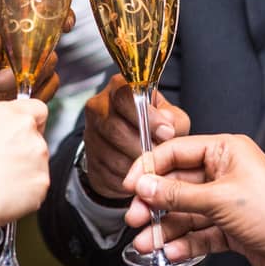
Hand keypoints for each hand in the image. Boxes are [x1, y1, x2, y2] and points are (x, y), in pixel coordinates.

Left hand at [0, 13, 72, 126]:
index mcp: (17, 28)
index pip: (49, 16)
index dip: (64, 17)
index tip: (66, 26)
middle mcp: (35, 46)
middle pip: (45, 55)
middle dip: (10, 74)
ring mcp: (40, 69)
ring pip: (43, 78)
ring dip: (8, 90)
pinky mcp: (40, 91)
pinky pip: (40, 98)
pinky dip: (13, 103)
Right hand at [0, 99, 50, 233]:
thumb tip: (5, 130)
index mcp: (8, 113)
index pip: (38, 109)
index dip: (33, 123)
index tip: (23, 134)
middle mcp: (28, 130)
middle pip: (37, 138)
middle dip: (25, 150)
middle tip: (3, 164)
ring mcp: (39, 156)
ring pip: (38, 162)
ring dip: (26, 170)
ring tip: (0, 180)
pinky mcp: (42, 181)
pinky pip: (37, 184)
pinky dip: (27, 190)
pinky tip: (6, 192)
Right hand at [78, 74, 190, 199]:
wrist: (133, 146)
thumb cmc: (154, 126)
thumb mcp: (170, 117)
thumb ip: (173, 119)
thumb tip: (167, 124)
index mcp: (119, 89)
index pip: (125, 96)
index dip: (147, 116)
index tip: (166, 132)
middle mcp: (99, 107)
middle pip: (115, 128)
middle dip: (143, 145)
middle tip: (161, 155)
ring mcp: (91, 134)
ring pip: (111, 154)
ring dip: (136, 164)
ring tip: (154, 166)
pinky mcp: (91, 160)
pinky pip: (108, 172)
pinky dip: (128, 177)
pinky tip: (140, 174)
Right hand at [122, 134, 264, 265]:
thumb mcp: (219, 199)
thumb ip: (178, 193)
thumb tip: (145, 185)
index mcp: (225, 151)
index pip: (175, 152)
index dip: (149, 168)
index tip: (129, 186)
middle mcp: (225, 173)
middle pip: (176, 184)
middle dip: (154, 203)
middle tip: (135, 218)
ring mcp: (227, 202)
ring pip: (185, 212)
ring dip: (164, 227)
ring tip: (146, 243)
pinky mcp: (231, 229)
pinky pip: (199, 232)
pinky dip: (184, 242)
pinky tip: (170, 251)